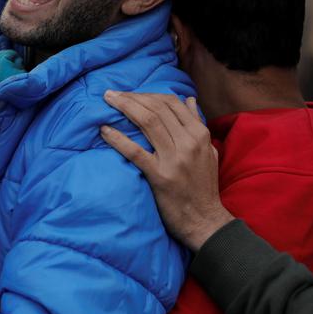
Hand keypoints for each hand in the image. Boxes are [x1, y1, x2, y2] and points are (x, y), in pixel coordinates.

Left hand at [99, 91, 232, 251]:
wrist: (205, 220)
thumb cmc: (204, 186)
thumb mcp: (208, 151)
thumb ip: (198, 125)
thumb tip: (189, 99)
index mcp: (199, 135)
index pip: (171, 103)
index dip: (148, 94)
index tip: (130, 93)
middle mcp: (189, 143)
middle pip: (156, 108)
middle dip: (132, 97)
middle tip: (112, 93)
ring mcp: (174, 159)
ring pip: (147, 122)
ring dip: (124, 107)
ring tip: (107, 100)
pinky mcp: (160, 176)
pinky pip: (135, 151)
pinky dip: (118, 138)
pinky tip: (104, 130)